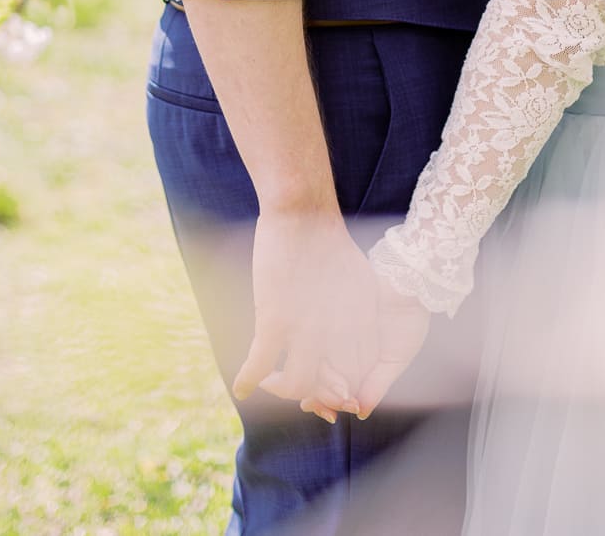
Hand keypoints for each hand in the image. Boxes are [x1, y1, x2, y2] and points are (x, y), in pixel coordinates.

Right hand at [232, 209, 375, 414]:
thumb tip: (348, 340)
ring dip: (280, 391)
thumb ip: (354, 313)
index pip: (356, 373)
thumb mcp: (355, 279)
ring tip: (270, 381)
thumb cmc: (328, 241)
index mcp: (362, 320)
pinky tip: (242, 388)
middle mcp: (339, 329)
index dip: (340, 385)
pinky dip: (249, 380)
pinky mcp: (276, 317)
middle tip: (298, 390)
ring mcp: (306, 326)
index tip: (326, 385)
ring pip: (296, 385)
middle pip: (329, 386)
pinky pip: (260, 365)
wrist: (303, 209)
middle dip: (314, 395)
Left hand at [302, 277, 430, 424]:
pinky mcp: (328, 310)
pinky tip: (311, 358)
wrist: (410, 281)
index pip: (335, 390)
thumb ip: (377, 386)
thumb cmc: (408, 320)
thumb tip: (360, 413)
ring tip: (310, 387)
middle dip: (314, 395)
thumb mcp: (396, 359)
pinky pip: (314, 333)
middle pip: (318, 377)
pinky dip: (310, 348)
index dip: (327, 405)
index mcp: (358, 364)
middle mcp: (343, 348)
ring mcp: (334, 330)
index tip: (330, 414)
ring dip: (309, 375)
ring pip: (312, 358)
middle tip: (312, 405)